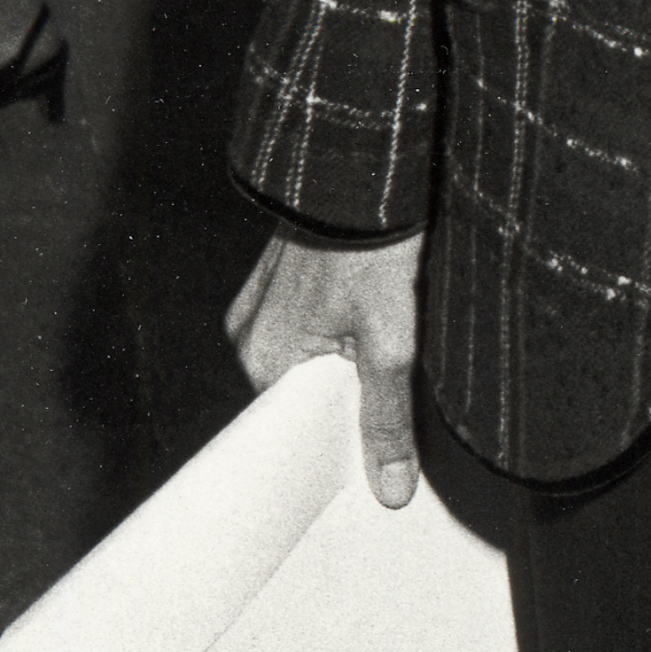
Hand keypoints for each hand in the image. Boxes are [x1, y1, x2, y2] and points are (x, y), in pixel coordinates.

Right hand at [225, 230, 427, 507]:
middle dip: (352, 408)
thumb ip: (387, 417)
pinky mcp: (282, 275)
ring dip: (353, 368)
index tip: (378, 473)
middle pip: (309, 398)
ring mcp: (263, 303)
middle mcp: (252, 336)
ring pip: (314, 360)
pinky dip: (344, 335)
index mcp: (264, 361)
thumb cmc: (373, 245)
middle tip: (398, 419)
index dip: (341, 453)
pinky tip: (379, 326)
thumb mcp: (391, 339)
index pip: (299, 435)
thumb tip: (391, 492)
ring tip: (393, 364)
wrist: (366, 159)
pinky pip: (311, 326)